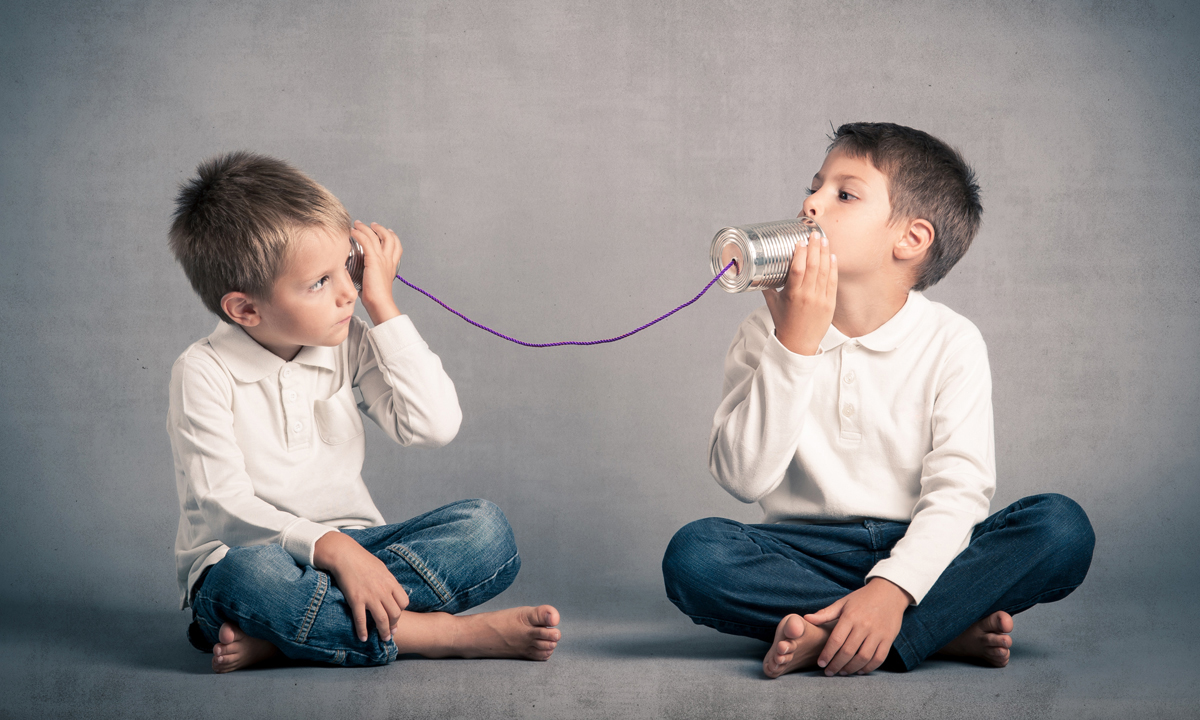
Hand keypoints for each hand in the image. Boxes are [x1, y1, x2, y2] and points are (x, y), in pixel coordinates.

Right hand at [314, 531, 408, 642]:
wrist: (345, 555)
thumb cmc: (363, 560)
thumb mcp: (381, 568)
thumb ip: (388, 581)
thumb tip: (391, 589)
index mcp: (391, 582)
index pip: (404, 601)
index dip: (401, 610)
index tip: (396, 616)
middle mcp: (383, 590)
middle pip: (395, 613)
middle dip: (394, 625)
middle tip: (391, 632)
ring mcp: (370, 596)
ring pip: (382, 619)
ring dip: (384, 632)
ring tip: (383, 639)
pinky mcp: (356, 600)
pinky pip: (361, 620)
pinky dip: (362, 631)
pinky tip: (363, 638)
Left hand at [351, 220, 402, 324]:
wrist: (380, 304)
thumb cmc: (375, 300)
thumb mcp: (373, 284)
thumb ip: (367, 277)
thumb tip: (354, 276)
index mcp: (391, 266)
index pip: (396, 247)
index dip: (392, 237)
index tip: (387, 232)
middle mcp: (389, 261)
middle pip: (390, 238)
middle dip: (381, 229)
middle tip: (372, 225)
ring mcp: (382, 260)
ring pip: (377, 236)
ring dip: (367, 228)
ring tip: (358, 224)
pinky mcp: (373, 260)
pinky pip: (367, 241)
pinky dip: (360, 234)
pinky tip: (353, 232)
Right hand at [761, 227, 836, 355]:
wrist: (799, 344)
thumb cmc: (784, 323)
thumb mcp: (773, 304)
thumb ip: (768, 287)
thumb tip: (761, 271)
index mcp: (792, 295)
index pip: (798, 269)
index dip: (800, 253)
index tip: (800, 241)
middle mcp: (808, 296)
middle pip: (813, 267)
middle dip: (814, 248)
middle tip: (814, 234)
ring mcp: (821, 300)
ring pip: (825, 272)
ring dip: (824, 254)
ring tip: (823, 240)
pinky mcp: (830, 304)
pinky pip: (833, 282)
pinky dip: (833, 268)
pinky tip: (832, 257)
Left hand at [803, 577, 911, 675]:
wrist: (889, 592)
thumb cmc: (862, 598)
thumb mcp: (843, 602)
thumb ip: (825, 613)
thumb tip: (806, 619)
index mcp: (850, 616)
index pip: (836, 640)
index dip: (827, 654)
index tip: (821, 664)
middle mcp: (864, 626)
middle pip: (848, 652)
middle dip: (836, 665)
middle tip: (829, 672)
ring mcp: (878, 633)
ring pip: (863, 657)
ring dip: (851, 668)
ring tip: (842, 672)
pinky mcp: (888, 639)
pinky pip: (879, 658)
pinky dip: (868, 668)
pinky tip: (859, 671)